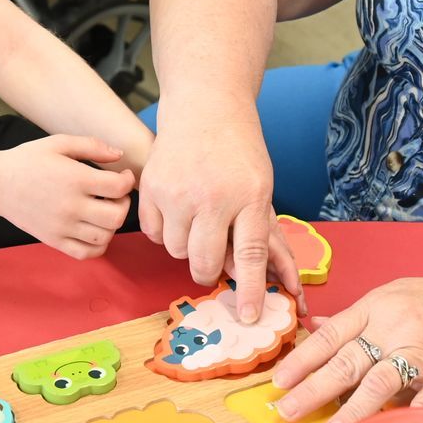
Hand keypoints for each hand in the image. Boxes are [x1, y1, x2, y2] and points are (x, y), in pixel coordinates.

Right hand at [0, 135, 135, 259]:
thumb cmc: (28, 160)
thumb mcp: (58, 143)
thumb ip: (92, 146)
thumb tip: (120, 155)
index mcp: (74, 179)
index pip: (119, 187)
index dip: (128, 180)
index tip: (123, 176)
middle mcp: (70, 206)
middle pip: (116, 216)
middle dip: (124, 204)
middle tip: (116, 195)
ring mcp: (62, 227)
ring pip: (105, 237)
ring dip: (112, 225)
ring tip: (104, 211)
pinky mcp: (54, 241)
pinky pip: (87, 253)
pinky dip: (99, 245)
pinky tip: (94, 229)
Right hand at [138, 118, 304, 322]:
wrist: (204, 107)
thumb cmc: (239, 150)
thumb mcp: (261, 186)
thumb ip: (260, 231)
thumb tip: (271, 279)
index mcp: (249, 196)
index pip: (251, 255)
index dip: (249, 290)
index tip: (248, 316)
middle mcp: (213, 196)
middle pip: (204, 262)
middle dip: (208, 272)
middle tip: (211, 262)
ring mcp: (177, 192)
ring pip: (176, 251)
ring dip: (185, 245)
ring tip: (195, 218)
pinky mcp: (151, 188)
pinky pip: (153, 233)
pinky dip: (163, 229)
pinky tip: (175, 208)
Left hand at [271, 277, 422, 422]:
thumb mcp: (392, 295)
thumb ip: (355, 316)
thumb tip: (313, 326)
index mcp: (378, 307)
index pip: (331, 335)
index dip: (302, 359)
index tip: (278, 381)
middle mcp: (397, 330)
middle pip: (348, 361)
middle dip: (313, 389)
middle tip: (286, 410)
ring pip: (381, 384)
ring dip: (352, 411)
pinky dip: (405, 420)